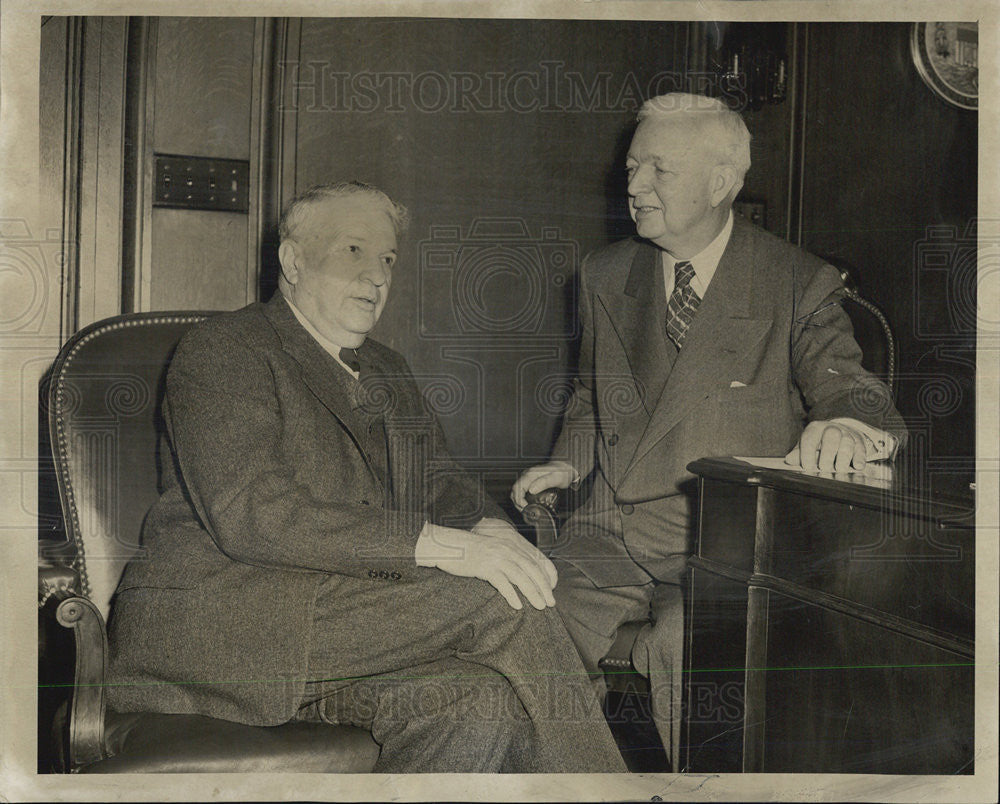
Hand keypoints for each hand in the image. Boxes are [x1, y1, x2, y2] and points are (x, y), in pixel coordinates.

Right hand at [414, 522, 557, 610]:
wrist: (452, 545)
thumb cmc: (474, 550)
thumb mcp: (497, 548)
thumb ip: (512, 556)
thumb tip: (526, 571)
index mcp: (513, 544)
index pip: (538, 559)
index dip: (549, 574)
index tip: (553, 589)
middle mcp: (508, 549)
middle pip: (533, 570)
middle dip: (544, 588)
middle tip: (551, 603)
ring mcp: (497, 558)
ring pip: (521, 577)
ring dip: (533, 593)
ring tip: (540, 606)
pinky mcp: (485, 567)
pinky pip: (502, 583)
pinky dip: (512, 595)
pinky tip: (518, 605)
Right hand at [510, 461, 577, 510]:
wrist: (566, 468)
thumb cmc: (562, 473)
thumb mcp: (557, 478)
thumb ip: (544, 482)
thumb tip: (531, 490)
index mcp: (531, 474)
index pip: (517, 488)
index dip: (519, 500)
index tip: (526, 508)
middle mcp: (526, 475)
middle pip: (515, 491)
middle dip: (518, 504)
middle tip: (527, 512)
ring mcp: (527, 478)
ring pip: (516, 492)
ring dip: (518, 503)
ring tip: (527, 511)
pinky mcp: (529, 481)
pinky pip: (521, 491)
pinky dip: (522, 500)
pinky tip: (528, 506)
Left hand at [785, 420, 866, 472]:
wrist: (837, 433)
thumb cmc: (817, 443)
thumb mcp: (805, 446)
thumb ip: (798, 454)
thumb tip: (789, 460)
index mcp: (814, 429)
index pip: (810, 438)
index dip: (808, 453)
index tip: (807, 466)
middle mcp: (831, 428)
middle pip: (831, 436)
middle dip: (827, 453)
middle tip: (824, 468)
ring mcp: (846, 433)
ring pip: (847, 442)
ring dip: (844, 457)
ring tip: (839, 469)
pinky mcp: (859, 441)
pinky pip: (861, 448)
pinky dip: (860, 458)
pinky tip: (857, 467)